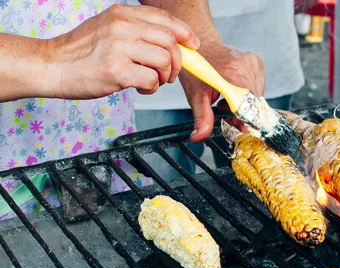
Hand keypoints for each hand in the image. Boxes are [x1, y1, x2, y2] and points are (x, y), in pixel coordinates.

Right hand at [48, 4, 199, 98]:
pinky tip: (141, 87)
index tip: (192, 45)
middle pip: (170, 41)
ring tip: (154, 80)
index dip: (184, 33)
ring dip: (165, 76)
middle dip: (177, 61)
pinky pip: (151, 79)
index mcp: (122, 14)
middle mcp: (122, 27)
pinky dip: (152, 87)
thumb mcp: (108, 28)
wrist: (52, 66)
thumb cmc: (81, 52)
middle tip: (169, 72)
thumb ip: (136, 30)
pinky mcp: (117, 71)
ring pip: (164, 60)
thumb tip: (172, 41)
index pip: (165, 19)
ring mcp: (119, 48)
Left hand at [178, 39, 264, 142]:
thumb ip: (201, 118)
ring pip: (258, 97)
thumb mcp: (196, 96)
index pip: (247, 105)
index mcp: (232, 73)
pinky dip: (248, 95)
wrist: (201, 46)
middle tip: (227, 117)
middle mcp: (246, 65)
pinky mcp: (257, 61)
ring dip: (246, 105)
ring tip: (228, 101)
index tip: (238, 130)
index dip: (243, 120)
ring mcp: (253, 62)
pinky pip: (259, 87)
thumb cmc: (197, 70)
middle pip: (254, 102)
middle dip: (242, 115)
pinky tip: (234, 91)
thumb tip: (199, 137)